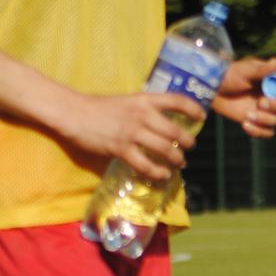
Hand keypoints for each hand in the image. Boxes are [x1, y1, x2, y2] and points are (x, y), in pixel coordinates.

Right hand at [60, 91, 200, 180]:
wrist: (73, 113)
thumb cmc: (99, 107)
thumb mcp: (126, 101)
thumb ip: (144, 109)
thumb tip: (162, 121)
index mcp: (144, 100)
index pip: (176, 100)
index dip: (193, 109)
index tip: (202, 117)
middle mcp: (141, 115)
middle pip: (175, 132)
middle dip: (188, 142)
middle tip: (190, 148)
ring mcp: (132, 133)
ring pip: (165, 150)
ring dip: (177, 159)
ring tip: (179, 164)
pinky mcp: (121, 149)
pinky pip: (146, 165)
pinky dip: (158, 172)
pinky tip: (162, 175)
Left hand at [212, 58, 275, 138]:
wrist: (213, 91)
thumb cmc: (229, 75)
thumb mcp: (244, 71)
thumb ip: (261, 70)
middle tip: (262, 103)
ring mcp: (271, 109)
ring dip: (267, 119)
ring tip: (248, 114)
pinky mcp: (262, 122)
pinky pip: (269, 132)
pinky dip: (258, 131)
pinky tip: (245, 124)